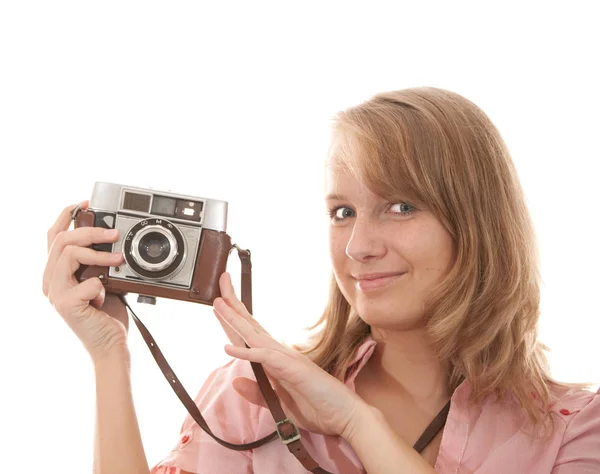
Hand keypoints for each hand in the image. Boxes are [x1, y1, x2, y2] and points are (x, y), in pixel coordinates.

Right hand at [43, 202, 127, 360]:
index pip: (53, 236)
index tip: (85, 203)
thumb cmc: (107, 313)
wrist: (111, 343)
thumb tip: (108, 234)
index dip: (66, 215)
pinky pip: (88, 281)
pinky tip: (105, 297)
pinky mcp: (65, 304)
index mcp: (57, 272)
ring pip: (70, 254)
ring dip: (100, 254)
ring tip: (119, 259)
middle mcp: (50, 281)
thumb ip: (97, 260)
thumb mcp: (103, 278)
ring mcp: (55, 293)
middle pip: (62, 240)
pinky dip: (103, 286)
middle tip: (114, 233)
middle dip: (91, 230)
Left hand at [212, 272, 363, 436]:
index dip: (234, 318)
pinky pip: (265, 359)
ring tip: (219, 303)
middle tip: (221, 280)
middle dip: (233, 305)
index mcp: (277, 360)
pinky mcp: (292, 369)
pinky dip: (247, 353)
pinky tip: (229, 348)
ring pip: (254, 336)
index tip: (221, 303)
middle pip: (251, 326)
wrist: (346, 416)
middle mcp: (280, 353)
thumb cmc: (319, 407)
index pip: (251, 335)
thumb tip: (236, 382)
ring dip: (235, 319)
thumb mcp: (280, 404)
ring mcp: (287, 359)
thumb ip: (257, 393)